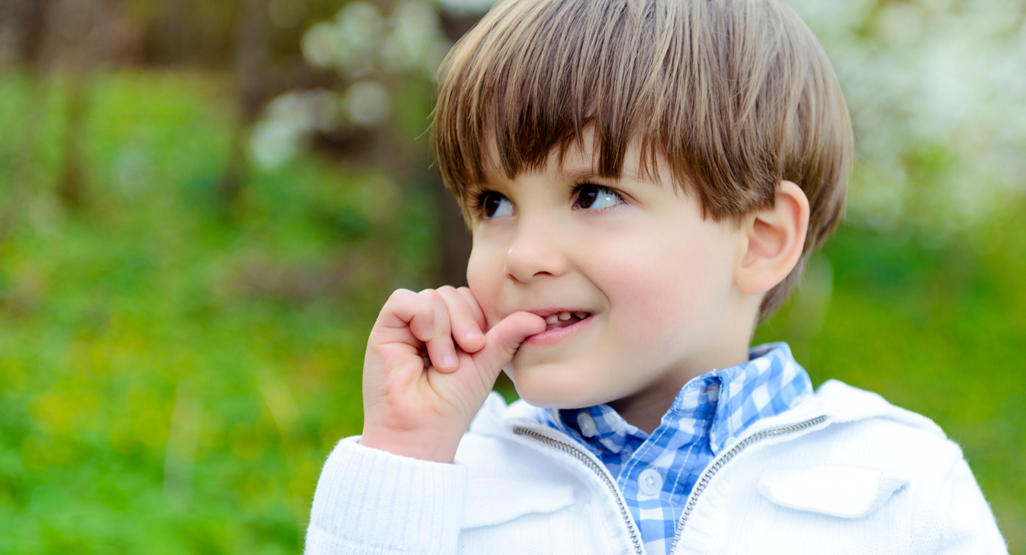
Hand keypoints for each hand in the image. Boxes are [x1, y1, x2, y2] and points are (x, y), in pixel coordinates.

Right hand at [360, 286, 544, 461]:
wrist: (423, 428)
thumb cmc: (452, 403)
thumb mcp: (486, 364)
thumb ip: (508, 336)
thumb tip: (538, 318)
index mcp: (453, 329)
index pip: (470, 298)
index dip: (479, 317)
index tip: (482, 348)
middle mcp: (429, 324)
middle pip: (452, 293)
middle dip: (465, 321)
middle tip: (469, 351)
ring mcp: (406, 326)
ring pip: (433, 297)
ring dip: (444, 330)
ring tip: (444, 363)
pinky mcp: (385, 329)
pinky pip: (403, 300)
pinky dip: (421, 315)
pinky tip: (425, 338)